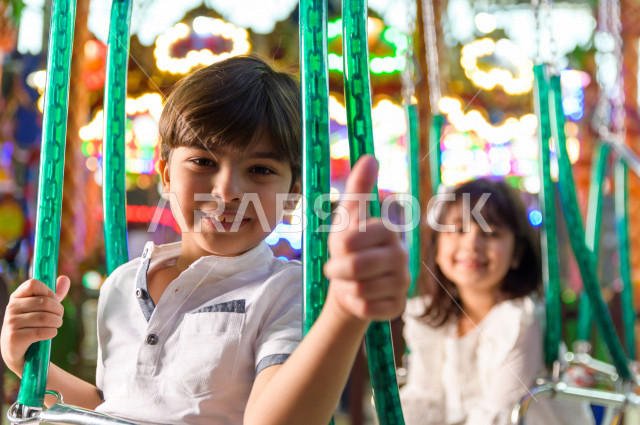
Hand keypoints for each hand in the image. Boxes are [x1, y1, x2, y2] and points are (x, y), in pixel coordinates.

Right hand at [1, 276, 69, 375]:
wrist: (18, 352)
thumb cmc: (32, 325)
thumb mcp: (42, 308)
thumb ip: (54, 293)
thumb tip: (65, 278)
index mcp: (17, 297)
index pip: (34, 283)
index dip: (49, 292)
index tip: (54, 301)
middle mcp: (11, 308)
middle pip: (44, 302)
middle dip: (59, 310)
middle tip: (59, 317)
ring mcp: (11, 323)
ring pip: (45, 317)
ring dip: (57, 322)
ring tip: (56, 325)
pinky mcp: (14, 338)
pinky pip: (41, 331)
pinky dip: (51, 332)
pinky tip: (51, 333)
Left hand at [324, 155, 409, 321]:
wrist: (351, 283)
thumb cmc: (349, 246)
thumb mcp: (348, 216)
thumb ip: (359, 188)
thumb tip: (370, 157)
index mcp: (389, 230)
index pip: (352, 241)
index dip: (339, 247)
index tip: (340, 246)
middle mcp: (402, 255)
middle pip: (356, 267)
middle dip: (337, 270)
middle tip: (336, 268)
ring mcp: (403, 282)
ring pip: (360, 290)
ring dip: (345, 287)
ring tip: (349, 281)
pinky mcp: (398, 306)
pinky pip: (366, 309)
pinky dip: (354, 304)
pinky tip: (359, 297)